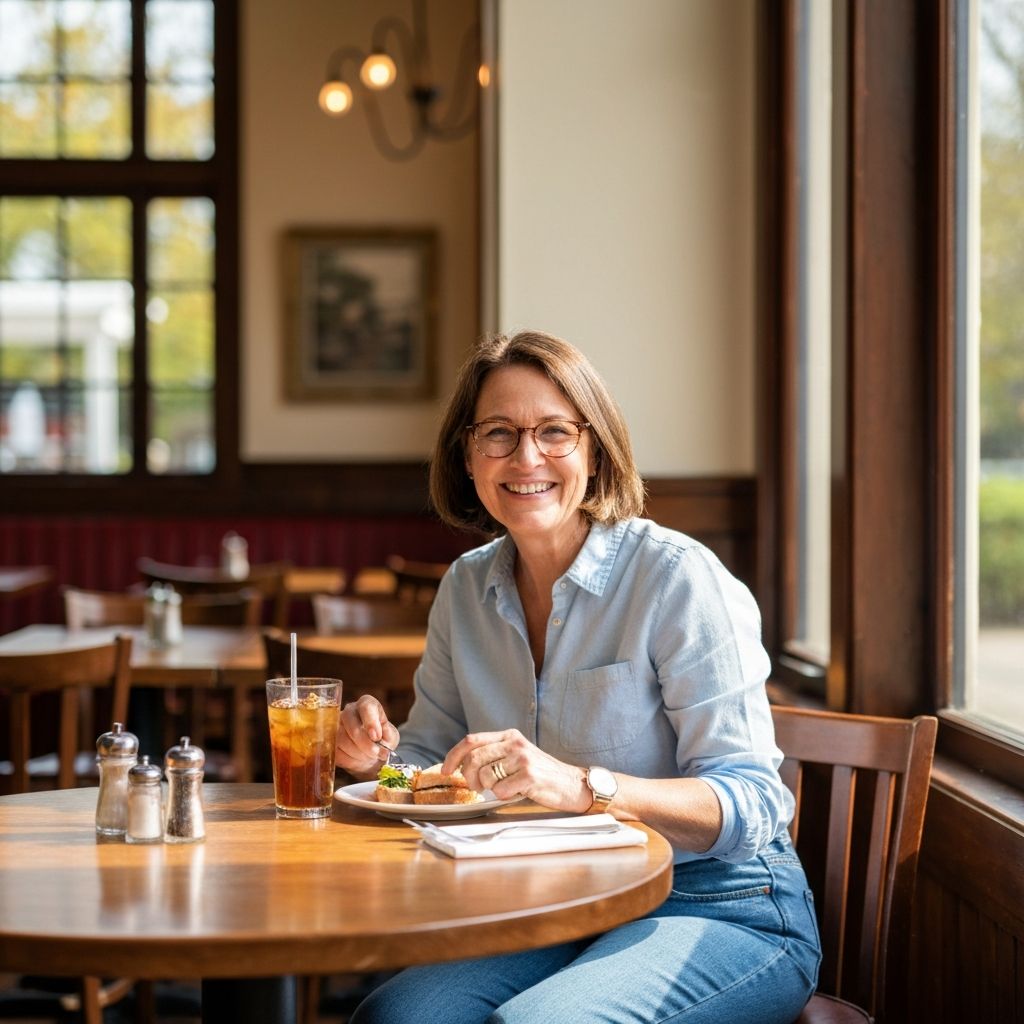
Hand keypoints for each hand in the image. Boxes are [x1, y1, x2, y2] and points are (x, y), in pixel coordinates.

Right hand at [335, 695, 399, 778]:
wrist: (371, 755)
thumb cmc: (382, 741)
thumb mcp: (391, 736)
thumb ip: (388, 734)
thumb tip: (381, 733)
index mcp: (367, 704)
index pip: (366, 707)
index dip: (370, 722)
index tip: (376, 737)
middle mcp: (349, 711)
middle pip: (350, 722)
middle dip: (364, 742)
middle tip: (375, 753)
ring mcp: (336, 725)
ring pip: (341, 738)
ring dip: (357, 753)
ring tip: (369, 757)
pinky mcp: (330, 741)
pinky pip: (336, 751)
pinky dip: (349, 760)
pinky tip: (359, 760)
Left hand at [442, 729, 589, 812]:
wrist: (571, 784)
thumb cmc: (540, 774)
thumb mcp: (516, 756)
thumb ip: (493, 755)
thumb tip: (460, 765)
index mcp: (509, 735)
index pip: (471, 740)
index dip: (453, 756)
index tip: (445, 770)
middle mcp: (515, 743)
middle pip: (474, 758)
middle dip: (468, 777)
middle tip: (477, 788)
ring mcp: (523, 758)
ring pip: (485, 776)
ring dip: (488, 789)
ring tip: (502, 789)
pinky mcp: (530, 775)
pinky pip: (500, 791)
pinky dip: (503, 797)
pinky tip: (515, 793)